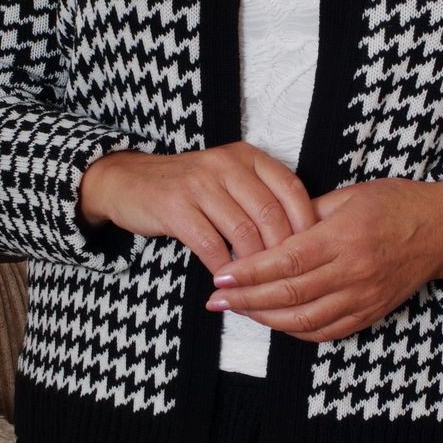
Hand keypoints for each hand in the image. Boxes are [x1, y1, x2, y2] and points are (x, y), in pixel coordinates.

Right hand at [78, 142, 318, 275]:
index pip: (292, 189)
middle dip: (283, 253)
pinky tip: (229, 284)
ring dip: (255, 267)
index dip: (307, 225)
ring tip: (260, 286)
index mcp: (247, 156)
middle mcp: (226, 164)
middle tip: (288, 279)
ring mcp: (199, 183)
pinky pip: (211, 246)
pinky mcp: (175, 206)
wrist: (128, 181)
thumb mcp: (229, 178)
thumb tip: (304, 239)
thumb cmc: (190, 188)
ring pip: (243, 233)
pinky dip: (225, 270)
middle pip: (271, 215)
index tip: (313, 254)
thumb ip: (261, 197)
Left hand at [204, 178, 442, 341]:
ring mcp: (363, 297)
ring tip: (238, 310)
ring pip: (304, 320)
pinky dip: (295, 331)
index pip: (288, 260)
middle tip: (216, 300)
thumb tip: (266, 230)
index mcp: (345, 237)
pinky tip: (274, 321)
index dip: (251, 272)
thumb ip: (306, 213)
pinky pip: (326, 332)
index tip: (222, 274)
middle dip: (247, 300)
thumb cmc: (396, 204)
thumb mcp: (349, 195)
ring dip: (265, 319)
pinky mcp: (370, 313)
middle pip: (290, 295)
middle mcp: (354, 272)